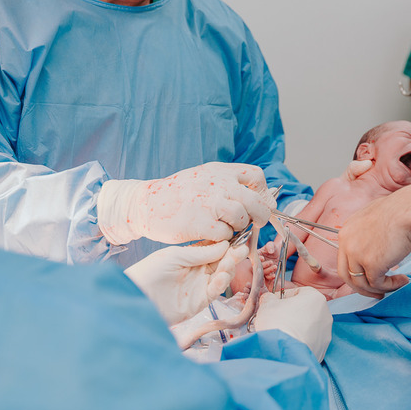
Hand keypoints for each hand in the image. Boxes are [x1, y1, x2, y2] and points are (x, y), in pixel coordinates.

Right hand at [97, 162, 274, 245]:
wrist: (145, 203)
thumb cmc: (178, 195)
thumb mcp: (204, 178)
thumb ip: (230, 184)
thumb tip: (265, 199)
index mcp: (219, 171)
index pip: (256, 176)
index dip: (263, 192)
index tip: (260, 203)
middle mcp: (218, 183)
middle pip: (255, 201)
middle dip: (260, 215)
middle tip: (255, 223)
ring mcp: (210, 203)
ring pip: (242, 218)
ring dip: (238, 227)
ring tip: (226, 227)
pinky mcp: (201, 223)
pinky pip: (225, 234)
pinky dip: (221, 238)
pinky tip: (210, 234)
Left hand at [125, 241, 247, 325]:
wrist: (136, 296)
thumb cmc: (149, 272)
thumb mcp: (175, 256)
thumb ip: (200, 253)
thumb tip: (225, 244)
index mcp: (192, 257)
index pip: (215, 248)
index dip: (227, 243)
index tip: (240, 236)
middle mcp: (198, 271)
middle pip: (222, 262)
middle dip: (233, 255)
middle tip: (242, 248)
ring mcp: (200, 286)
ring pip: (222, 276)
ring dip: (229, 268)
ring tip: (231, 261)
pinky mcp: (199, 302)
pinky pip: (215, 291)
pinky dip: (221, 283)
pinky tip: (222, 276)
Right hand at [254, 288, 332, 360]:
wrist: (284, 353)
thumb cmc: (278, 324)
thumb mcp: (267, 304)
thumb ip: (269, 298)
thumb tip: (268, 298)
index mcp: (315, 298)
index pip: (298, 292)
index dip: (283, 297)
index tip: (274, 304)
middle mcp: (325, 314)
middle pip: (305, 309)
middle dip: (291, 313)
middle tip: (276, 319)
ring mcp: (325, 333)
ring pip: (308, 326)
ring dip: (297, 327)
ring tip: (281, 333)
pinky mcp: (322, 348)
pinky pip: (310, 341)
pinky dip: (300, 341)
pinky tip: (288, 344)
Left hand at [337, 189, 410, 297]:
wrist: (408, 211)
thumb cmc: (399, 211)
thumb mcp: (373, 219)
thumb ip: (367, 234)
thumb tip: (374, 248)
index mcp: (346, 231)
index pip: (344, 259)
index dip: (356, 272)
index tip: (368, 278)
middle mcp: (347, 243)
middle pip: (346, 275)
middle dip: (361, 288)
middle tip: (377, 292)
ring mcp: (357, 255)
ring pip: (361, 284)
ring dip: (379, 288)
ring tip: (396, 284)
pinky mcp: (371, 264)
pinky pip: (377, 284)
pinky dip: (390, 286)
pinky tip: (402, 280)